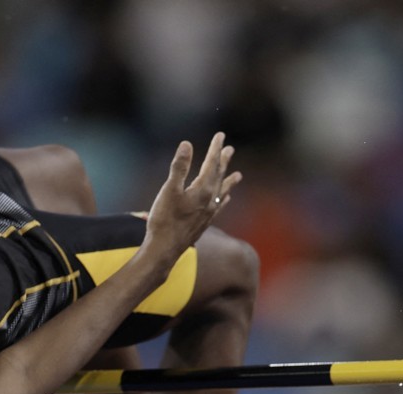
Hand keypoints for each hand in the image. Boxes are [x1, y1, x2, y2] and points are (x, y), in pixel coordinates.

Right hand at [141, 132, 240, 263]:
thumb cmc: (164, 220)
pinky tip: (225, 199)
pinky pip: (218, 207)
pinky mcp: (204, 223)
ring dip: (228, 181)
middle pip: (219, 176)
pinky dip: (223, 199)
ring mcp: (208, 213)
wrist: (164, 250)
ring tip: (238, 175)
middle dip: (223, 161)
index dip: (215, 149)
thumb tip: (187, 144)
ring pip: (222, 192)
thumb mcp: (169, 190)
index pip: (212, 164)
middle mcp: (210, 200)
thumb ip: (179, 167)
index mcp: (203, 189)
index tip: (220, 135)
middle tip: (230, 149)